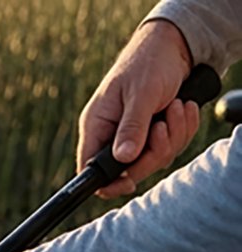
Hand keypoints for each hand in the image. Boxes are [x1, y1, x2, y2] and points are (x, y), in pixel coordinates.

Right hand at [78, 19, 199, 198]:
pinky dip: (183, 130)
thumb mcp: (141, 93)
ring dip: (174, 136)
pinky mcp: (154, 134)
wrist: (173, 45)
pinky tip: (184, 108)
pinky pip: (170, 148)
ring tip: (178, 107)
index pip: (90, 169)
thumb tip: (123, 159)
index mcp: (97, 126)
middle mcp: (112, 136)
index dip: (108, 183)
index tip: (129, 183)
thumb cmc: (149, 62)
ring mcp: (134, 137)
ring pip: (154, 160)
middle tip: (165, 125)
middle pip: (129, 171)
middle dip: (155, 152)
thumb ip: (131, 127)